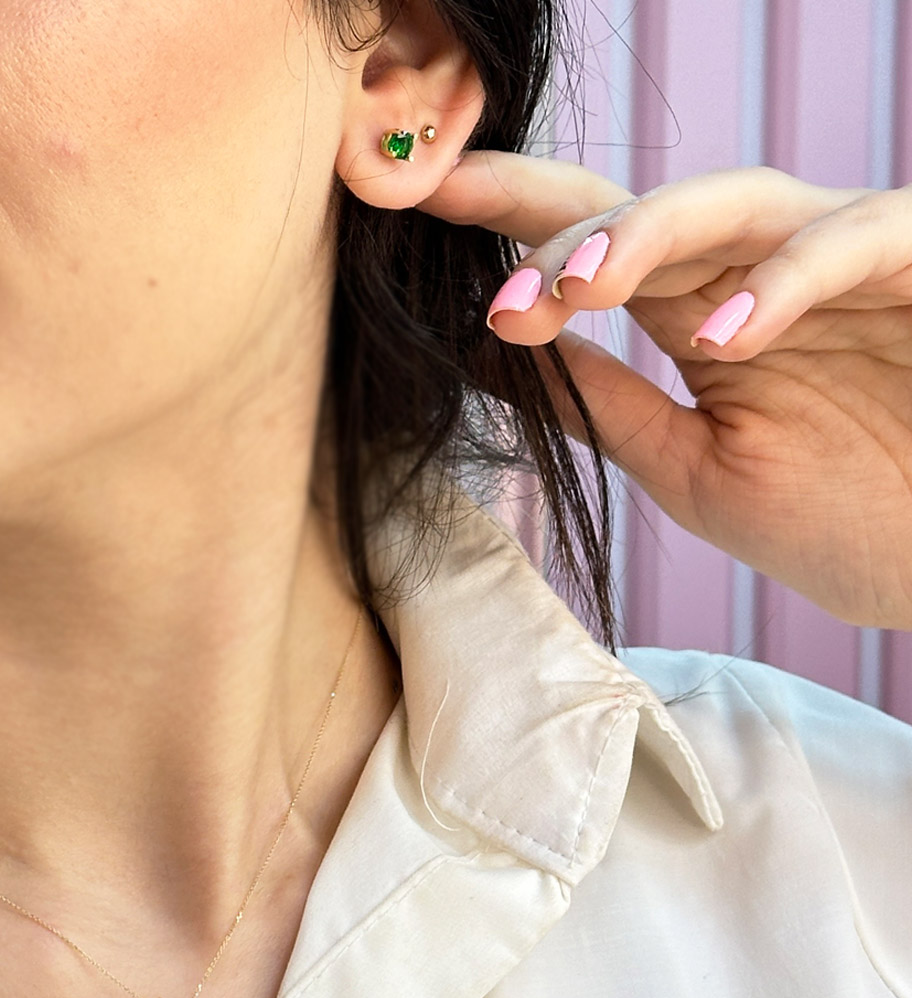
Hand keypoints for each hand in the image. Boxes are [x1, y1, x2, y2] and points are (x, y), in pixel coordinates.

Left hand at [416, 155, 911, 630]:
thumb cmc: (838, 516)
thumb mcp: (690, 467)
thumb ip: (605, 406)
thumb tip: (492, 356)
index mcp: (701, 314)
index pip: (598, 247)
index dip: (517, 219)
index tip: (424, 209)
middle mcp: (760, 274)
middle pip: (649, 208)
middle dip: (563, 229)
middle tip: (501, 287)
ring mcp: (840, 265)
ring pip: (738, 202)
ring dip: (650, 234)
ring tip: (578, 286)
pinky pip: (854, 241)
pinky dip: (788, 281)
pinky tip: (723, 334)